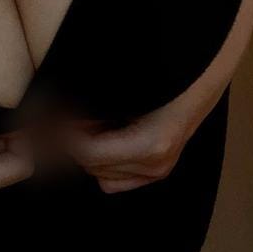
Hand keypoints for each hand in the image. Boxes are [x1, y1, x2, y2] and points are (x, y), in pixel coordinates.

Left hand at [57, 80, 223, 193]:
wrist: (203, 72)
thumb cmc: (163, 73)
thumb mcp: (126, 89)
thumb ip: (93, 106)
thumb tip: (54, 117)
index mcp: (151, 144)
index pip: (90, 153)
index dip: (64, 136)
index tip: (49, 119)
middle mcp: (156, 163)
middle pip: (91, 165)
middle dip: (71, 141)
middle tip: (59, 117)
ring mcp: (159, 169)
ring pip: (100, 174)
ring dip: (85, 150)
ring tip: (82, 122)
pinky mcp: (157, 169)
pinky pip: (113, 179)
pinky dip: (100, 160)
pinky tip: (101, 134)